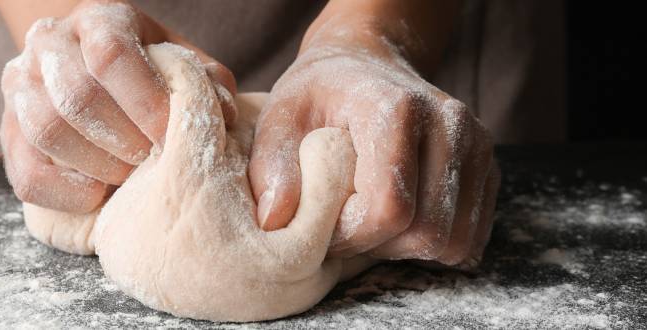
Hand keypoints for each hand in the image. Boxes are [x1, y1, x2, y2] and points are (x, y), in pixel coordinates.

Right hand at [0, 0, 236, 211]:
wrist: (95, 72)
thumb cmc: (148, 73)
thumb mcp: (181, 65)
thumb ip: (206, 83)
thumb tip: (224, 114)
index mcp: (98, 20)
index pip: (111, 55)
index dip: (144, 101)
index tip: (170, 135)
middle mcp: (50, 44)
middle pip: (76, 95)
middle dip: (122, 139)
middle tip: (151, 161)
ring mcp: (21, 85)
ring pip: (46, 130)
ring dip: (96, 164)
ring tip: (127, 177)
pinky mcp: (9, 131)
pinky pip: (26, 172)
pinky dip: (64, 192)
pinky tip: (97, 195)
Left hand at [249, 16, 499, 265]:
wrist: (364, 64)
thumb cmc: (317, 94)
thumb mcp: (279, 118)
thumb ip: (272, 167)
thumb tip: (275, 221)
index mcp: (398, 110)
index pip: (390, 209)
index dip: (352, 236)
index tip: (323, 227)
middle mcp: (449, 123)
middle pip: (428, 231)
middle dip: (380, 247)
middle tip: (346, 228)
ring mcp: (476, 145)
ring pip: (454, 240)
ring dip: (407, 249)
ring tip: (371, 222)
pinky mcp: (488, 166)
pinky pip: (471, 236)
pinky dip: (433, 243)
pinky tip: (399, 221)